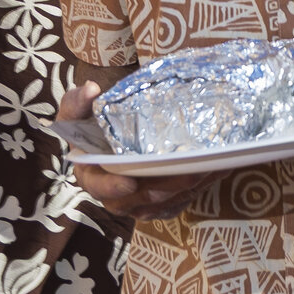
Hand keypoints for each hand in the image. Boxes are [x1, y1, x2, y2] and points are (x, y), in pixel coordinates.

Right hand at [57, 80, 219, 218]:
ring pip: (163, 202)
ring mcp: (138, 202)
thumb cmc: (92, 124)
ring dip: (186, 188)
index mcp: (91, 176)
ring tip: (207, 168)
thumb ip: (78, 101)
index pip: (100, 188)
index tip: (130, 181)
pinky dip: (197, 189)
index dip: (113, 187)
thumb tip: (91, 89)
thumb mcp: (78, 110)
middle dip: (165, 187)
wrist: (113, 133)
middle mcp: (114, 195)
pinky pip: (179, 202)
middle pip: (139, 199)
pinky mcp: (159, 203)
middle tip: (188, 173)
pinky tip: (214, 171)